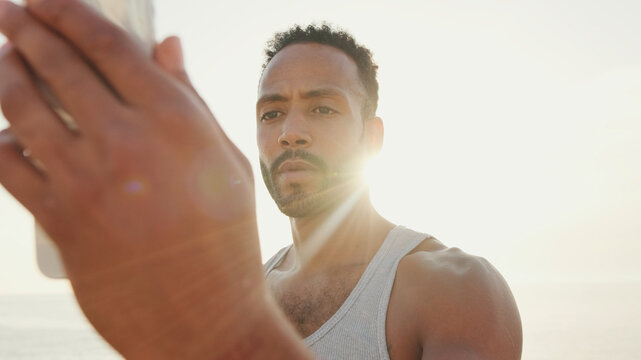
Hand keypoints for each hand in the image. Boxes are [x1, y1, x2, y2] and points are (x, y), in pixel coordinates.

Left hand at [0, 0, 307, 357]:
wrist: (204, 315)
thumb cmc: (225, 238)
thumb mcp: (224, 162)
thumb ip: (191, 99)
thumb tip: (166, 46)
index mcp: (175, 122)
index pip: (110, 46)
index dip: (72, 12)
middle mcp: (125, 143)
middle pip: (57, 66)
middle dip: (25, 28)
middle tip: (10, 11)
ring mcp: (85, 181)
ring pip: (21, 107)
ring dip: (3, 71)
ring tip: (0, 56)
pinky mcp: (58, 219)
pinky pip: (9, 166)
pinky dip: (0, 140)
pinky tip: (5, 131)